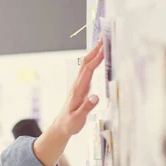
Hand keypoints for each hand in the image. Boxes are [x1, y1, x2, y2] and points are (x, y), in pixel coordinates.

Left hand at [33, 41, 104, 165]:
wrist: (61, 127)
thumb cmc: (69, 124)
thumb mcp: (78, 118)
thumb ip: (87, 108)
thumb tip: (96, 96)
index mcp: (77, 90)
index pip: (87, 70)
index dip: (96, 58)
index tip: (104, 47)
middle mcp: (77, 85)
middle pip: (85, 64)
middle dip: (95, 50)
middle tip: (105, 38)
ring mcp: (78, 86)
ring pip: (85, 66)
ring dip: (94, 54)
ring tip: (103, 44)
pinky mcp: (81, 89)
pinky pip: (87, 72)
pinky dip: (94, 62)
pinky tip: (98, 59)